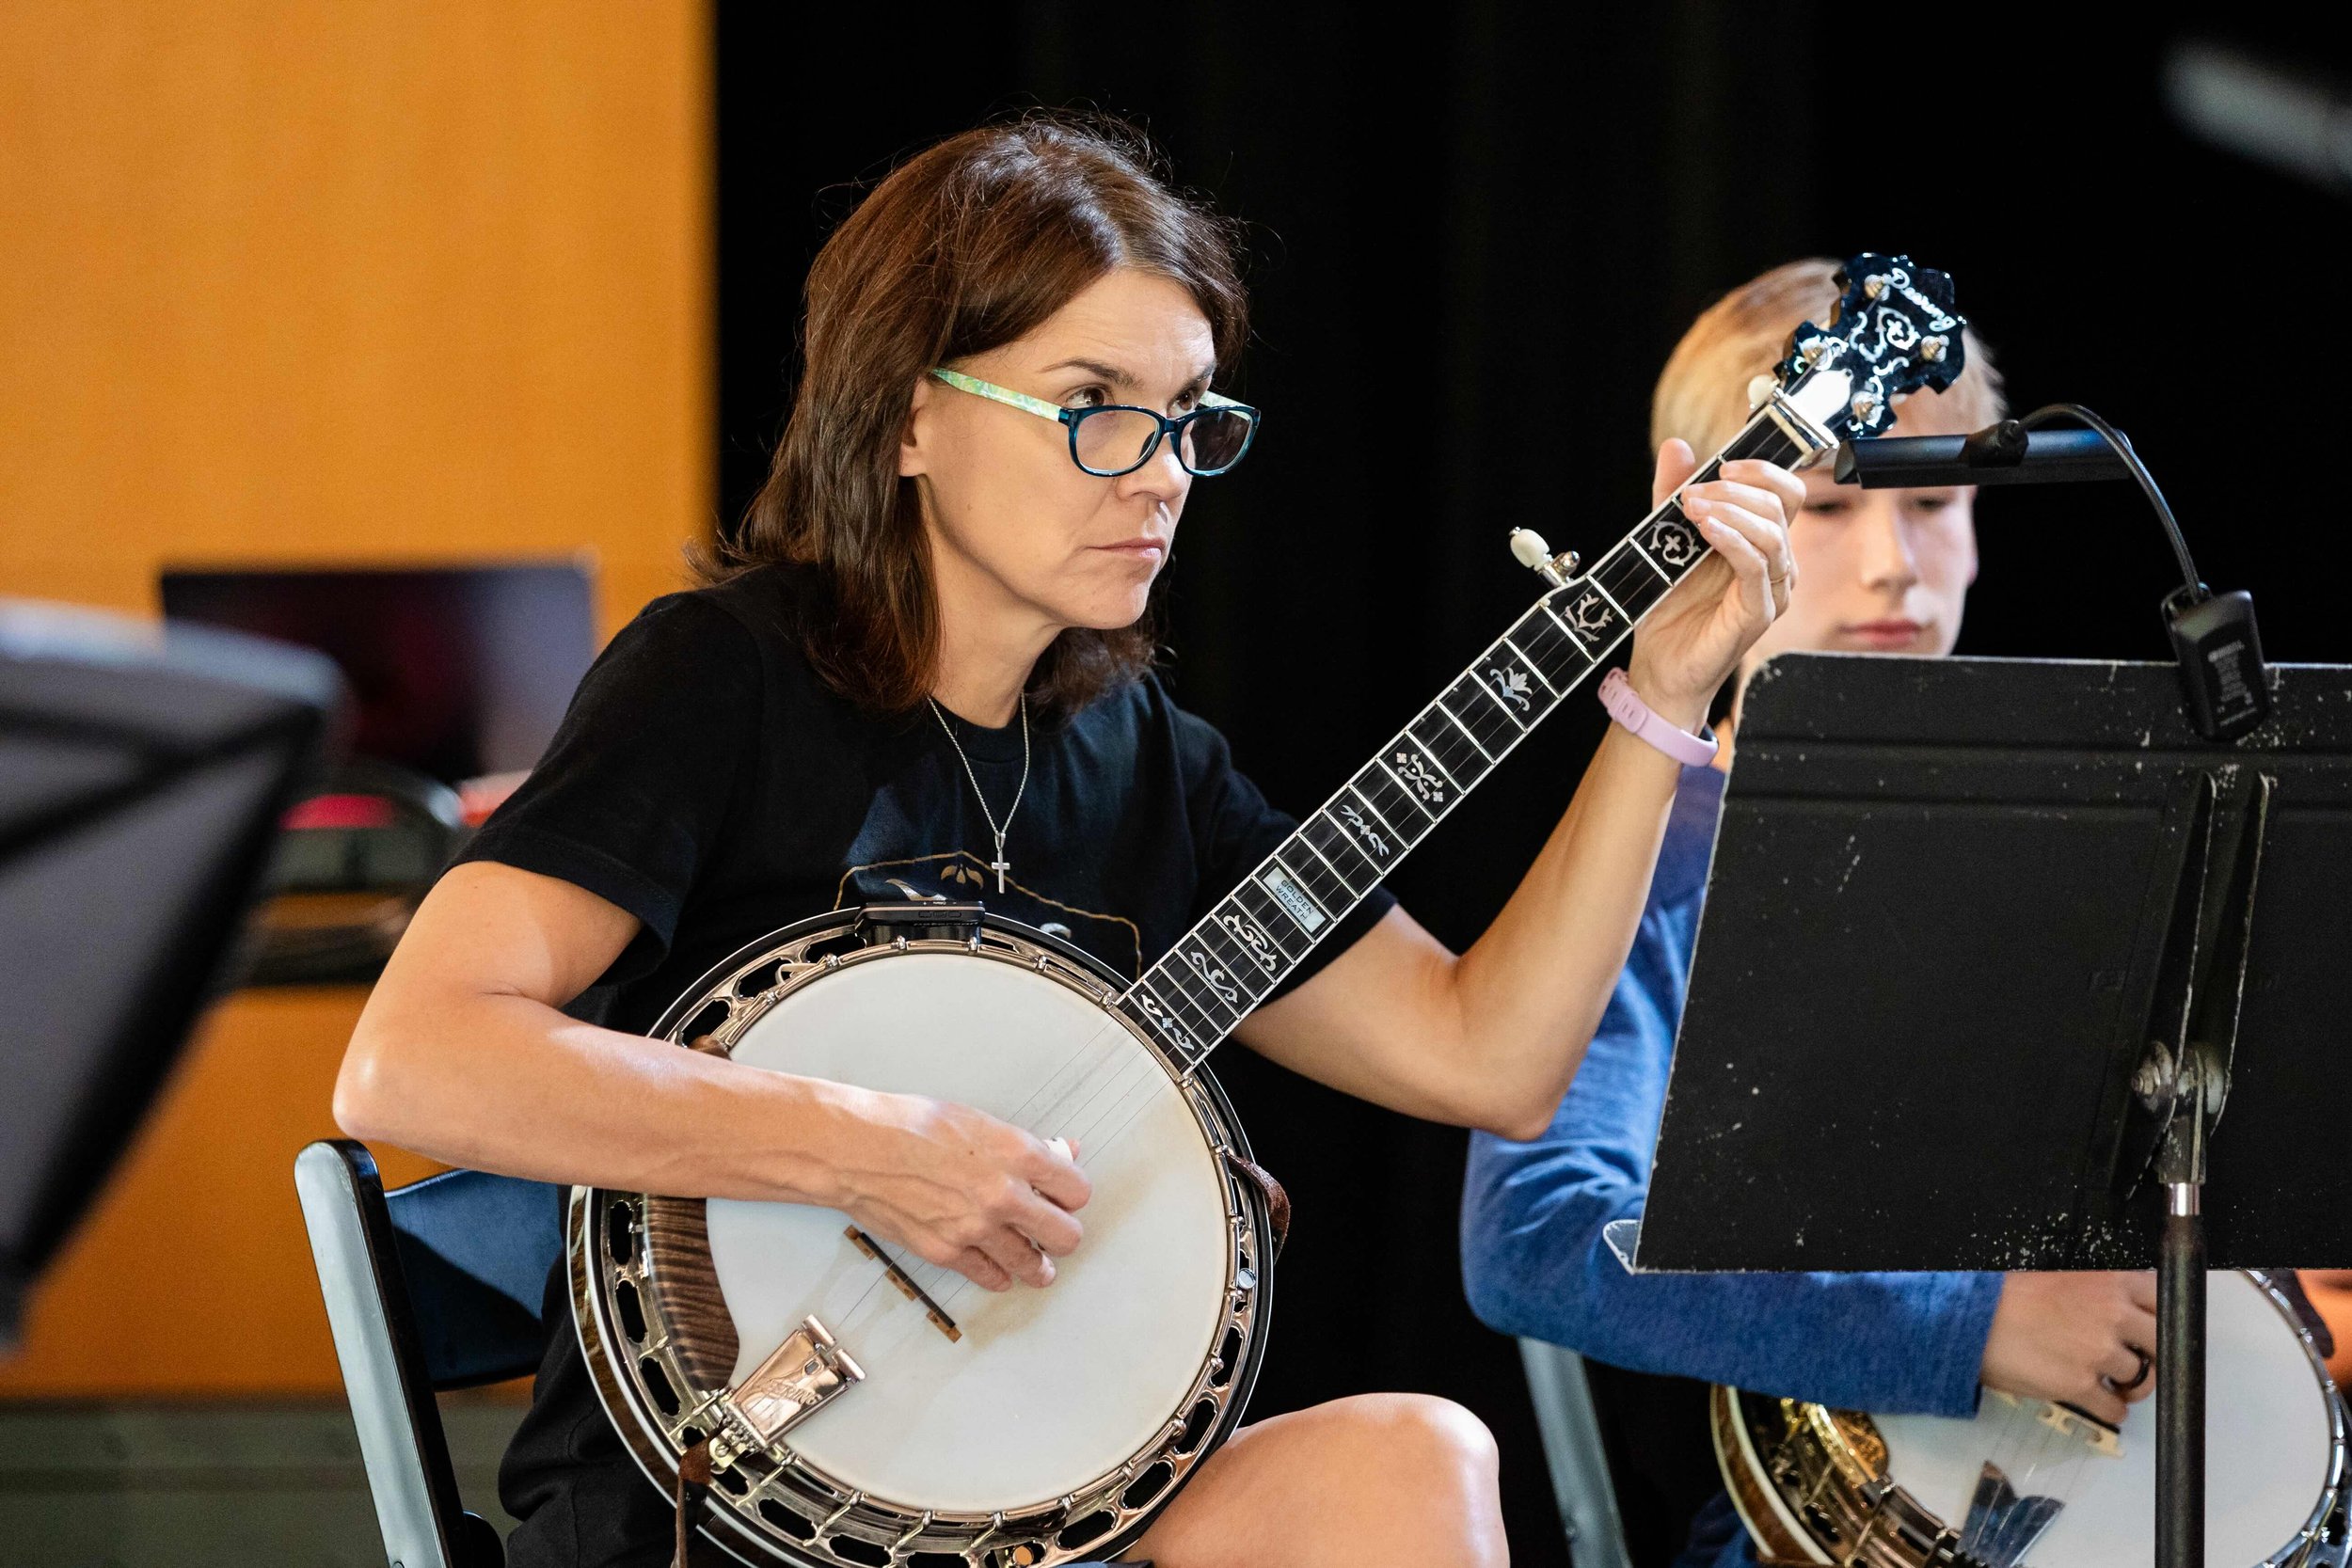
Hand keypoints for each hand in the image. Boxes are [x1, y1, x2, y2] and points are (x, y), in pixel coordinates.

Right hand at [820, 1089, 1089, 1291]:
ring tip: (1036, 1260)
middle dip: (1063, 1233)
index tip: (1065, 1196)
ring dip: (1037, 1263)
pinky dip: (998, 1275)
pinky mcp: (947, 1252)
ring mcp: (976, 1228)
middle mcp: (1003, 1195)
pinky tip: (998, 1267)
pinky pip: (991, 1278)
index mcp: (1016, 1154)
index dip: (1072, 1194)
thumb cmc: (909, 1126)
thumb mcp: (979, 1121)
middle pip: (1066, 1235)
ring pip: (1033, 1265)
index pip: (1077, 1190)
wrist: (857, 1150)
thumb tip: (1061, 1152)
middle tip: (1054, 1230)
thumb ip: (1026, 1145)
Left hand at [1623, 441, 1802, 727]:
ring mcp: (1771, 590)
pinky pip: (1757, 567)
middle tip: (1693, 491)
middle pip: (1782, 506)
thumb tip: (1677, 446)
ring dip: (1732, 510)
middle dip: (1738, 488)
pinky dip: (1733, 541)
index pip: (1785, 492)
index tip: (1722, 463)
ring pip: (1772, 533)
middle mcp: (1775, 564)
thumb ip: (1672, 494)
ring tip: (1692, 507)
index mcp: (1759, 542)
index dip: (1761, 470)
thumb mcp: (1664, 538)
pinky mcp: (1759, 613)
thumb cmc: (1668, 608)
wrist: (1658, 665)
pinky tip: (1707, 530)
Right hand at [1982, 1271, 2157, 1425]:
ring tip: (2109, 1382)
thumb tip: (2124, 1310)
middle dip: (2154, 1355)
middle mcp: (2113, 1314)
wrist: (1969, 1319)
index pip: (2164, 1297)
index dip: (2162, 1316)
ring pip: (2142, 1379)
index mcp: (2109, 1280)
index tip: (2151, 1327)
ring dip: (2130, 1385)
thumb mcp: (2062, 1276)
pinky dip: (2110, 1409)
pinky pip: (2116, 1409)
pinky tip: (2095, 1400)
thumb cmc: (2009, 1295)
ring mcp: (2099, 1353)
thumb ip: (2100, 1290)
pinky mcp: (2080, 1386)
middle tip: (2136, 1360)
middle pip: (2163, 1343)